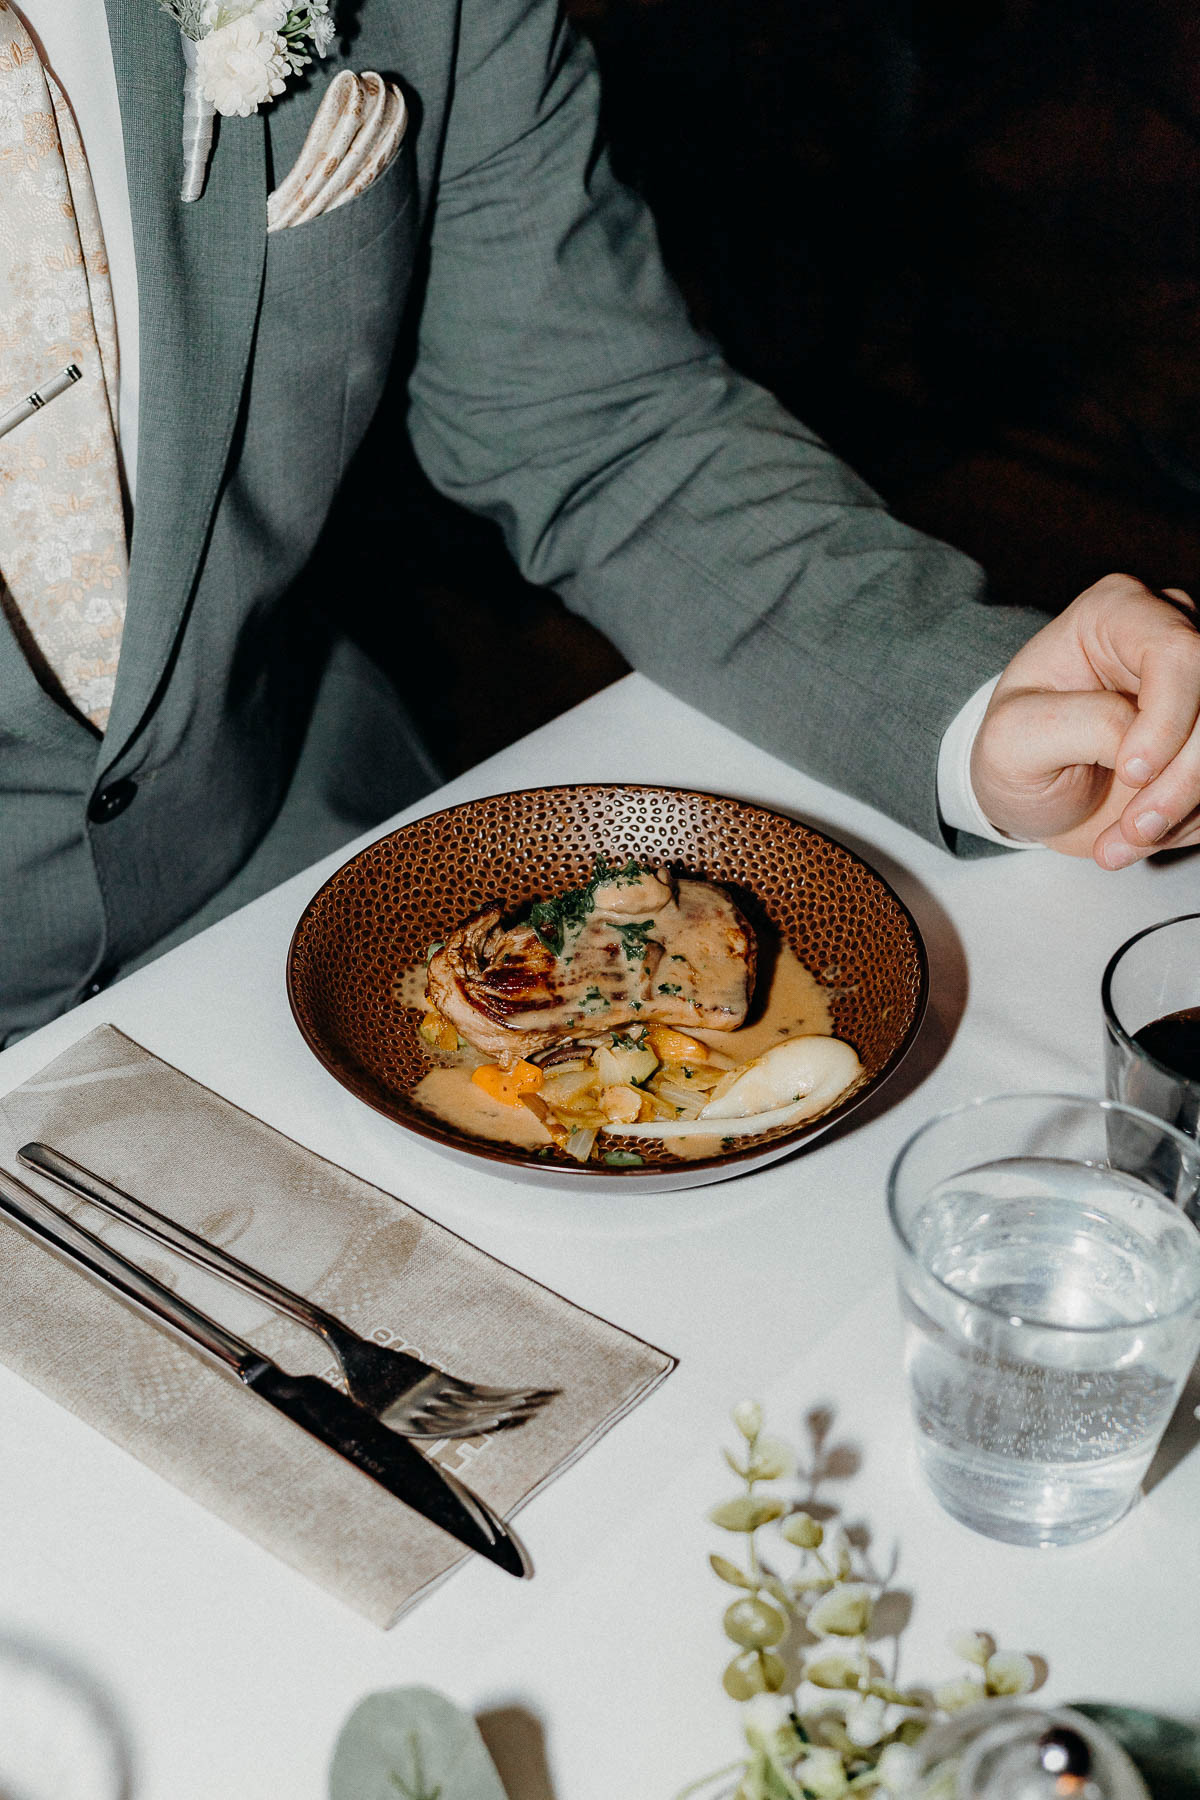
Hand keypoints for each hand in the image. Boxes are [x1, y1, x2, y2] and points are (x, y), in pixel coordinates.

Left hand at [970, 574, 1199, 866]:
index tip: (1132, 772)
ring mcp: (1198, 689)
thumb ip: (1078, 724)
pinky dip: (1187, 823)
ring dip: (1181, 811)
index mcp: (1115, 613)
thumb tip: (1140, 735)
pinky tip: (1135, 836)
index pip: (1177, 653)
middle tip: (1131, 829)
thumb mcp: (1014, 738)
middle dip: (1181, 781)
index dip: (1167, 720)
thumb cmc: (1016, 750)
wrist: (1032, 791)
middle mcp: (1170, 637)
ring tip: (1119, 843)